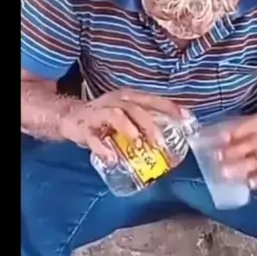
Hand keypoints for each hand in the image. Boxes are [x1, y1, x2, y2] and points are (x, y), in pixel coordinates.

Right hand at [60, 88, 184, 161]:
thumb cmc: (104, 117)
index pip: (153, 99)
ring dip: (130, 130)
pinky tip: (112, 159)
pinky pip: (93, 137)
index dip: (170, 107)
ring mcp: (99, 112)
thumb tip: (172, 133)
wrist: (70, 116)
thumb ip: (145, 120)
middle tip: (161, 144)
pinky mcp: (84, 127)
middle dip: (151, 126)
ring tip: (139, 146)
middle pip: (136, 109)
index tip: (186, 118)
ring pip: (117, 116)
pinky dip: (103, 148)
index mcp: (128, 97)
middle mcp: (115, 101)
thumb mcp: (126, 113)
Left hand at [219, 112, 256, 189]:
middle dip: (234, 152)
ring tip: (225, 173)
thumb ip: (234, 128)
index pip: (248, 126)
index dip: (233, 132)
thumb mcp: (251, 120)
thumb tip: (213, 138)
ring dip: (241, 168)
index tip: (219, 138)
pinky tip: (247, 184)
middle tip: (217, 157)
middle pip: (253, 145)